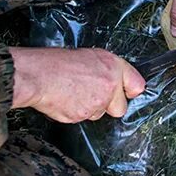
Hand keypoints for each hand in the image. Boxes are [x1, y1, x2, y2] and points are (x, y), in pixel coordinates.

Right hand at [10, 47, 144, 122]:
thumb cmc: (57, 62)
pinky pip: (81, 118)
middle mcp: (110, 86)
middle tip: (93, 95)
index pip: (138, 85)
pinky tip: (64, 99)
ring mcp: (97, 103)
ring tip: (72, 93)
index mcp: (113, 67)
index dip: (130, 91)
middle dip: (109, 106)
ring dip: (88, 108)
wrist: (37, 75)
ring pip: (98, 114)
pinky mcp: (82, 116)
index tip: (127, 93)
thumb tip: (113, 80)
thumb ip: (106, 70)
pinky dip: (73, 112)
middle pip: (120, 108)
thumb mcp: (89, 56)